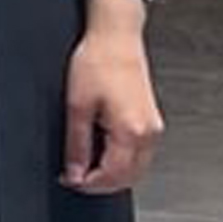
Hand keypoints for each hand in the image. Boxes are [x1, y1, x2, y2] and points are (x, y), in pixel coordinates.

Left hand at [60, 6, 164, 191]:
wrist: (116, 36)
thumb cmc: (98, 61)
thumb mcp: (76, 106)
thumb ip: (76, 145)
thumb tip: (74, 172)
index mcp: (131, 131)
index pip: (112, 176)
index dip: (87, 184)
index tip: (68, 180)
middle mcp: (149, 133)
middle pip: (128, 178)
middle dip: (101, 183)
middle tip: (74, 176)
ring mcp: (154, 127)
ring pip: (137, 169)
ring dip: (112, 174)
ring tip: (85, 163)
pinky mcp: (152, 120)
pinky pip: (140, 154)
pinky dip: (122, 160)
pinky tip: (102, 150)